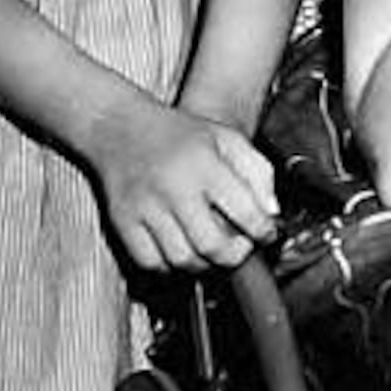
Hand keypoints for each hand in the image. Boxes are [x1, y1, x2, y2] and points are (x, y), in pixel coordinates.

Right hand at [86, 99, 284, 271]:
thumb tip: (271, 213)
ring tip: (213, 248)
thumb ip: (258, 172)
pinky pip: (150, 261)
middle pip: (212, 246)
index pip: (246, 213)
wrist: (119, 125)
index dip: (263, 232)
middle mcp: (174, 188)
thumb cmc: (179, 133)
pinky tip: (182, 250)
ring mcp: (145, 207)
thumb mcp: (227, 138)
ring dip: (205, 264)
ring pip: (182, 259)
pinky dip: (171, 266)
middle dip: (235, 255)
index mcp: (205, 166)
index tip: (266, 234)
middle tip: (241, 247)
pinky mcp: (122, 220)